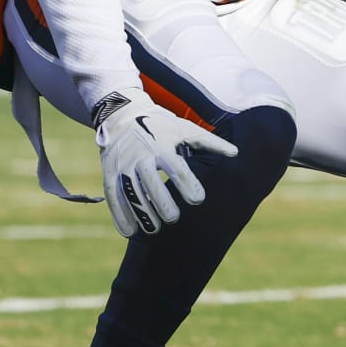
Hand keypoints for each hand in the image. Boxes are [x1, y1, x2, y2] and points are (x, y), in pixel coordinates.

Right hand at [94, 90, 238, 237]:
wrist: (122, 114)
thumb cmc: (161, 125)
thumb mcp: (185, 128)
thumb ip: (210, 142)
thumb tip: (236, 153)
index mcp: (163, 145)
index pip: (176, 167)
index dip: (187, 183)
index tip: (197, 200)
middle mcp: (142, 156)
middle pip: (151, 182)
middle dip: (162, 202)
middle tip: (174, 218)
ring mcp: (123, 165)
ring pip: (130, 192)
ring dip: (141, 212)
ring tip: (154, 230)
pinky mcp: (109, 173)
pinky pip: (113, 196)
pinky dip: (120, 215)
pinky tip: (129, 232)